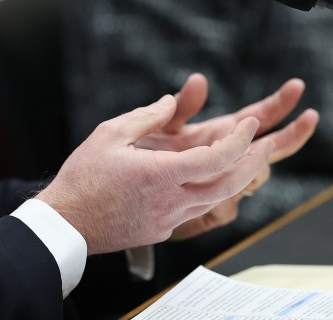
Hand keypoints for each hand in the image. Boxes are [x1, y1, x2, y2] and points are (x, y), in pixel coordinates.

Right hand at [36, 94, 274, 253]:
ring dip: (234, 179)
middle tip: (265, 144)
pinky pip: (194, 210)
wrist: (67, 224)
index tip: (250, 124)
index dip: (240, 140)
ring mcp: (168, 219)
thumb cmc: (83, 176)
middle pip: (229, 184)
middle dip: (253, 163)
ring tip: (245, 160)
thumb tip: (168, 102)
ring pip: (215, 200)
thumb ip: (145, 116)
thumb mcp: (110, 134)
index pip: (217, 158)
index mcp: (161, 174)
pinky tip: (205, 180)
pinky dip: (207, 192)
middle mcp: (171, 201)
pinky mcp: (161, 230)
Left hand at [139, 74, 319, 240]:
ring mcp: (222, 184)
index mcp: (220, 133)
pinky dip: (223, 200)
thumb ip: (181, 107)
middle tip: (310, 117)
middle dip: (291, 134)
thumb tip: (199, 80)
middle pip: (270, 149)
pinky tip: (214, 194)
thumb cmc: (142, 154)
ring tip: (251, 159)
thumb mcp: (161, 125)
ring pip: (251, 179)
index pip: (258, 117)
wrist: (124, 192)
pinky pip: (226, 207)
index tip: (296, 87)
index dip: (279, 103)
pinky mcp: (211, 210)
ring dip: (253, 169)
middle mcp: (228, 158)